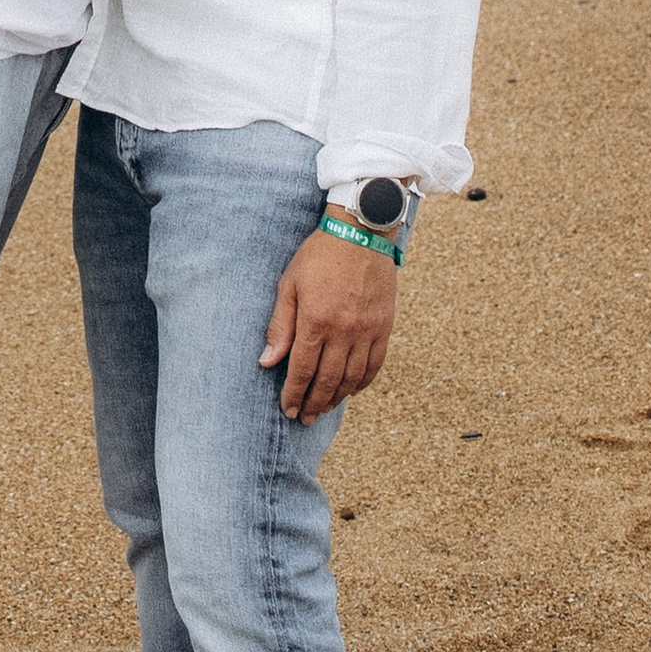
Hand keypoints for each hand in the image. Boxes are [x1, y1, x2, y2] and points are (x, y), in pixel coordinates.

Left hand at [260, 228, 395, 421]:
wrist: (361, 233)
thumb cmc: (318, 256)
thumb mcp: (289, 284)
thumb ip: (279, 326)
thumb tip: (267, 362)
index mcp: (316, 320)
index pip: (302, 369)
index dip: (294, 393)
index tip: (288, 410)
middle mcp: (344, 330)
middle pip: (328, 379)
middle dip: (314, 403)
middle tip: (305, 418)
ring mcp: (367, 330)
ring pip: (352, 377)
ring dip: (337, 397)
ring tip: (324, 408)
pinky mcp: (384, 326)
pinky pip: (375, 364)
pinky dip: (363, 382)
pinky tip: (351, 390)